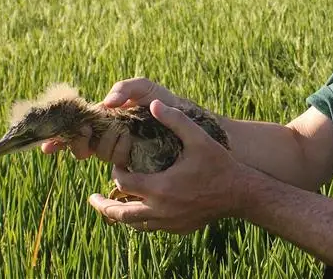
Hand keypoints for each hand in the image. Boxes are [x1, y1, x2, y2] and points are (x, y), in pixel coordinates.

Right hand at [40, 77, 203, 166]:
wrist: (191, 120)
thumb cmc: (164, 101)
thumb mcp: (144, 88)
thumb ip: (125, 87)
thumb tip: (107, 103)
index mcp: (107, 121)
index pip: (77, 132)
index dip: (59, 141)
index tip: (48, 148)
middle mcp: (112, 138)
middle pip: (84, 146)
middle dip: (81, 142)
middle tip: (87, 135)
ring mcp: (123, 152)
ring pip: (101, 154)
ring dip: (104, 145)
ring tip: (120, 134)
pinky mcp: (137, 163)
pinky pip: (119, 164)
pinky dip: (118, 156)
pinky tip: (125, 150)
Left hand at [88, 100, 244, 232]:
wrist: (240, 193)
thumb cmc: (219, 164)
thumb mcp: (198, 138)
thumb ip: (175, 120)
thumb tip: (154, 103)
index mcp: (159, 187)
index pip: (123, 182)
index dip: (116, 171)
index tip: (118, 163)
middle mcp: (160, 209)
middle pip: (120, 212)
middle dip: (103, 205)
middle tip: (92, 199)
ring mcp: (169, 222)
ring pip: (134, 224)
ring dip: (121, 215)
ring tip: (111, 208)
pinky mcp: (178, 229)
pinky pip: (151, 228)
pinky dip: (141, 221)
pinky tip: (141, 212)